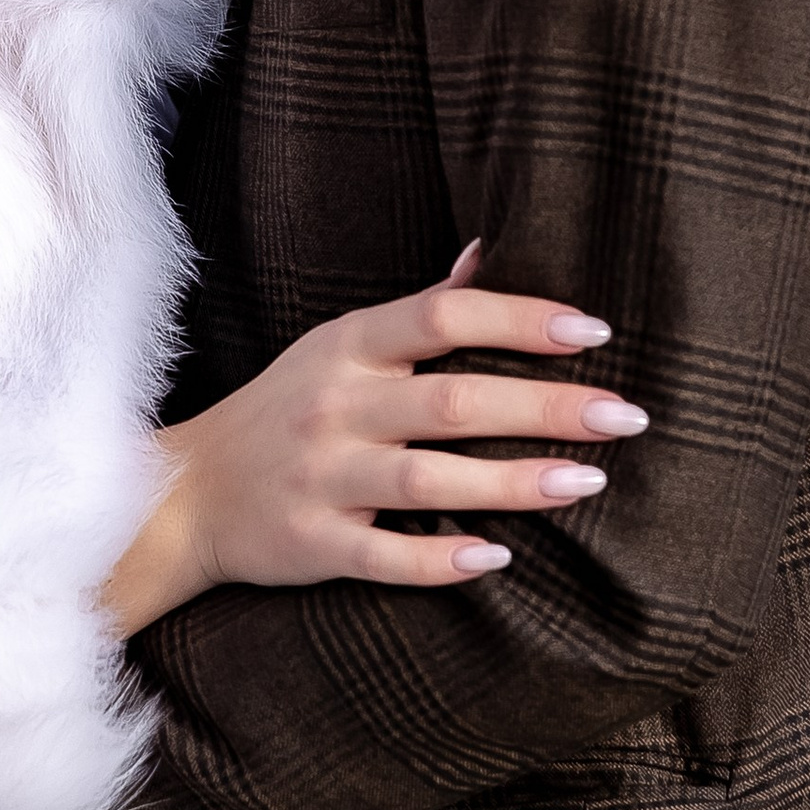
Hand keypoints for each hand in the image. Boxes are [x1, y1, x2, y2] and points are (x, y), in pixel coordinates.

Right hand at [103, 248, 644, 635]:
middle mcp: (336, 406)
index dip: (521, 319)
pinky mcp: (311, 543)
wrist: (184, 493)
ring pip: (429, 478)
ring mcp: (321, 476)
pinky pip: (384, 554)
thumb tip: (489, 251)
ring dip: (514, 481)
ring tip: (587, 481)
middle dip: (547, 405)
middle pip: (454, 400)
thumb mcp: (339, 345)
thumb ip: (418, 309)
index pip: (444, 317)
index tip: (595, 331)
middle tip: (625, 415)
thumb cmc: (285, 409)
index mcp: (350, 347)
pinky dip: (441, 558)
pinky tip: (500, 557)